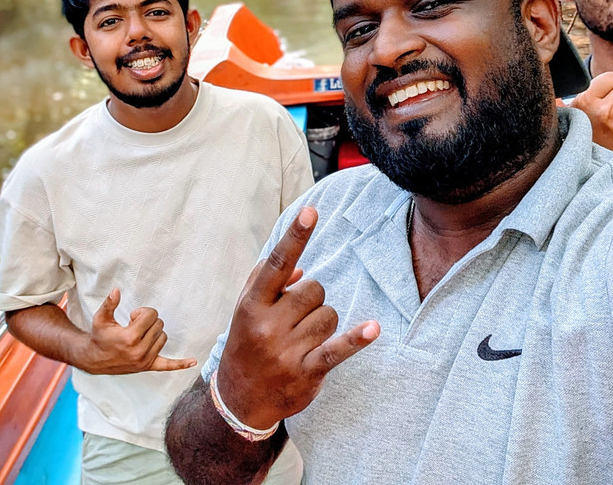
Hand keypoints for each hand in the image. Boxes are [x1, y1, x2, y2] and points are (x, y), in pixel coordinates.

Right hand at [79, 287, 196, 374]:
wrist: (94, 359)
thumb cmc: (100, 336)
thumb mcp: (100, 318)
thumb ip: (109, 304)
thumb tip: (116, 290)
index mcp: (130, 338)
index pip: (151, 315)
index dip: (141, 313)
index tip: (131, 317)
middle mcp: (139, 351)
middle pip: (159, 324)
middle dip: (148, 321)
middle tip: (133, 326)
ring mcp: (145, 360)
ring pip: (163, 337)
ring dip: (154, 333)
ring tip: (138, 336)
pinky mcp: (148, 366)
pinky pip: (167, 365)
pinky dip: (180, 364)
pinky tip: (193, 361)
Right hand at [215, 206, 379, 429]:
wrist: (239, 400)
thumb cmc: (246, 343)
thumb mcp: (245, 309)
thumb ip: (265, 280)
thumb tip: (299, 270)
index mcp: (252, 305)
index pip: (278, 265)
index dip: (295, 237)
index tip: (311, 212)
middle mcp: (268, 326)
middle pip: (315, 290)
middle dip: (311, 300)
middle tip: (294, 320)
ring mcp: (287, 351)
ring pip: (329, 315)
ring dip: (323, 323)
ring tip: (302, 339)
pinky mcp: (307, 372)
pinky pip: (337, 349)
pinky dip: (356, 339)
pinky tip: (373, 329)